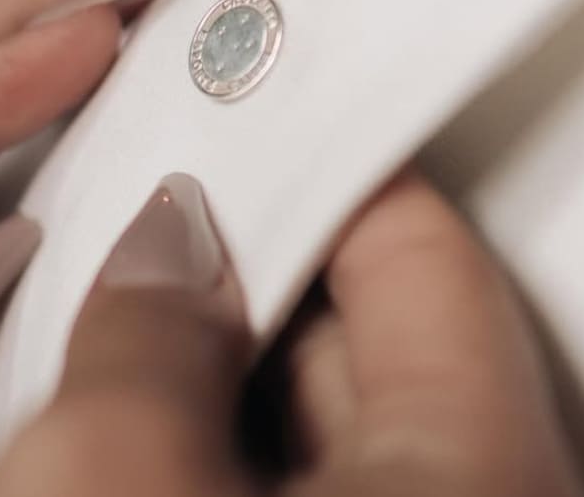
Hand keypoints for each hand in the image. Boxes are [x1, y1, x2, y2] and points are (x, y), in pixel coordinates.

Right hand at [0, 171, 583, 496]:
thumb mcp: (115, 470)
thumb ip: (147, 327)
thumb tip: (160, 246)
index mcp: (478, 481)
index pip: (423, 255)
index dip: (318, 167)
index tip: (250, 123)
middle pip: (362, 340)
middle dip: (237, 275)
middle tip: (151, 226)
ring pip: (293, 426)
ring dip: (197, 372)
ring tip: (105, 332)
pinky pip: (254, 484)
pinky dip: (190, 449)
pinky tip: (105, 430)